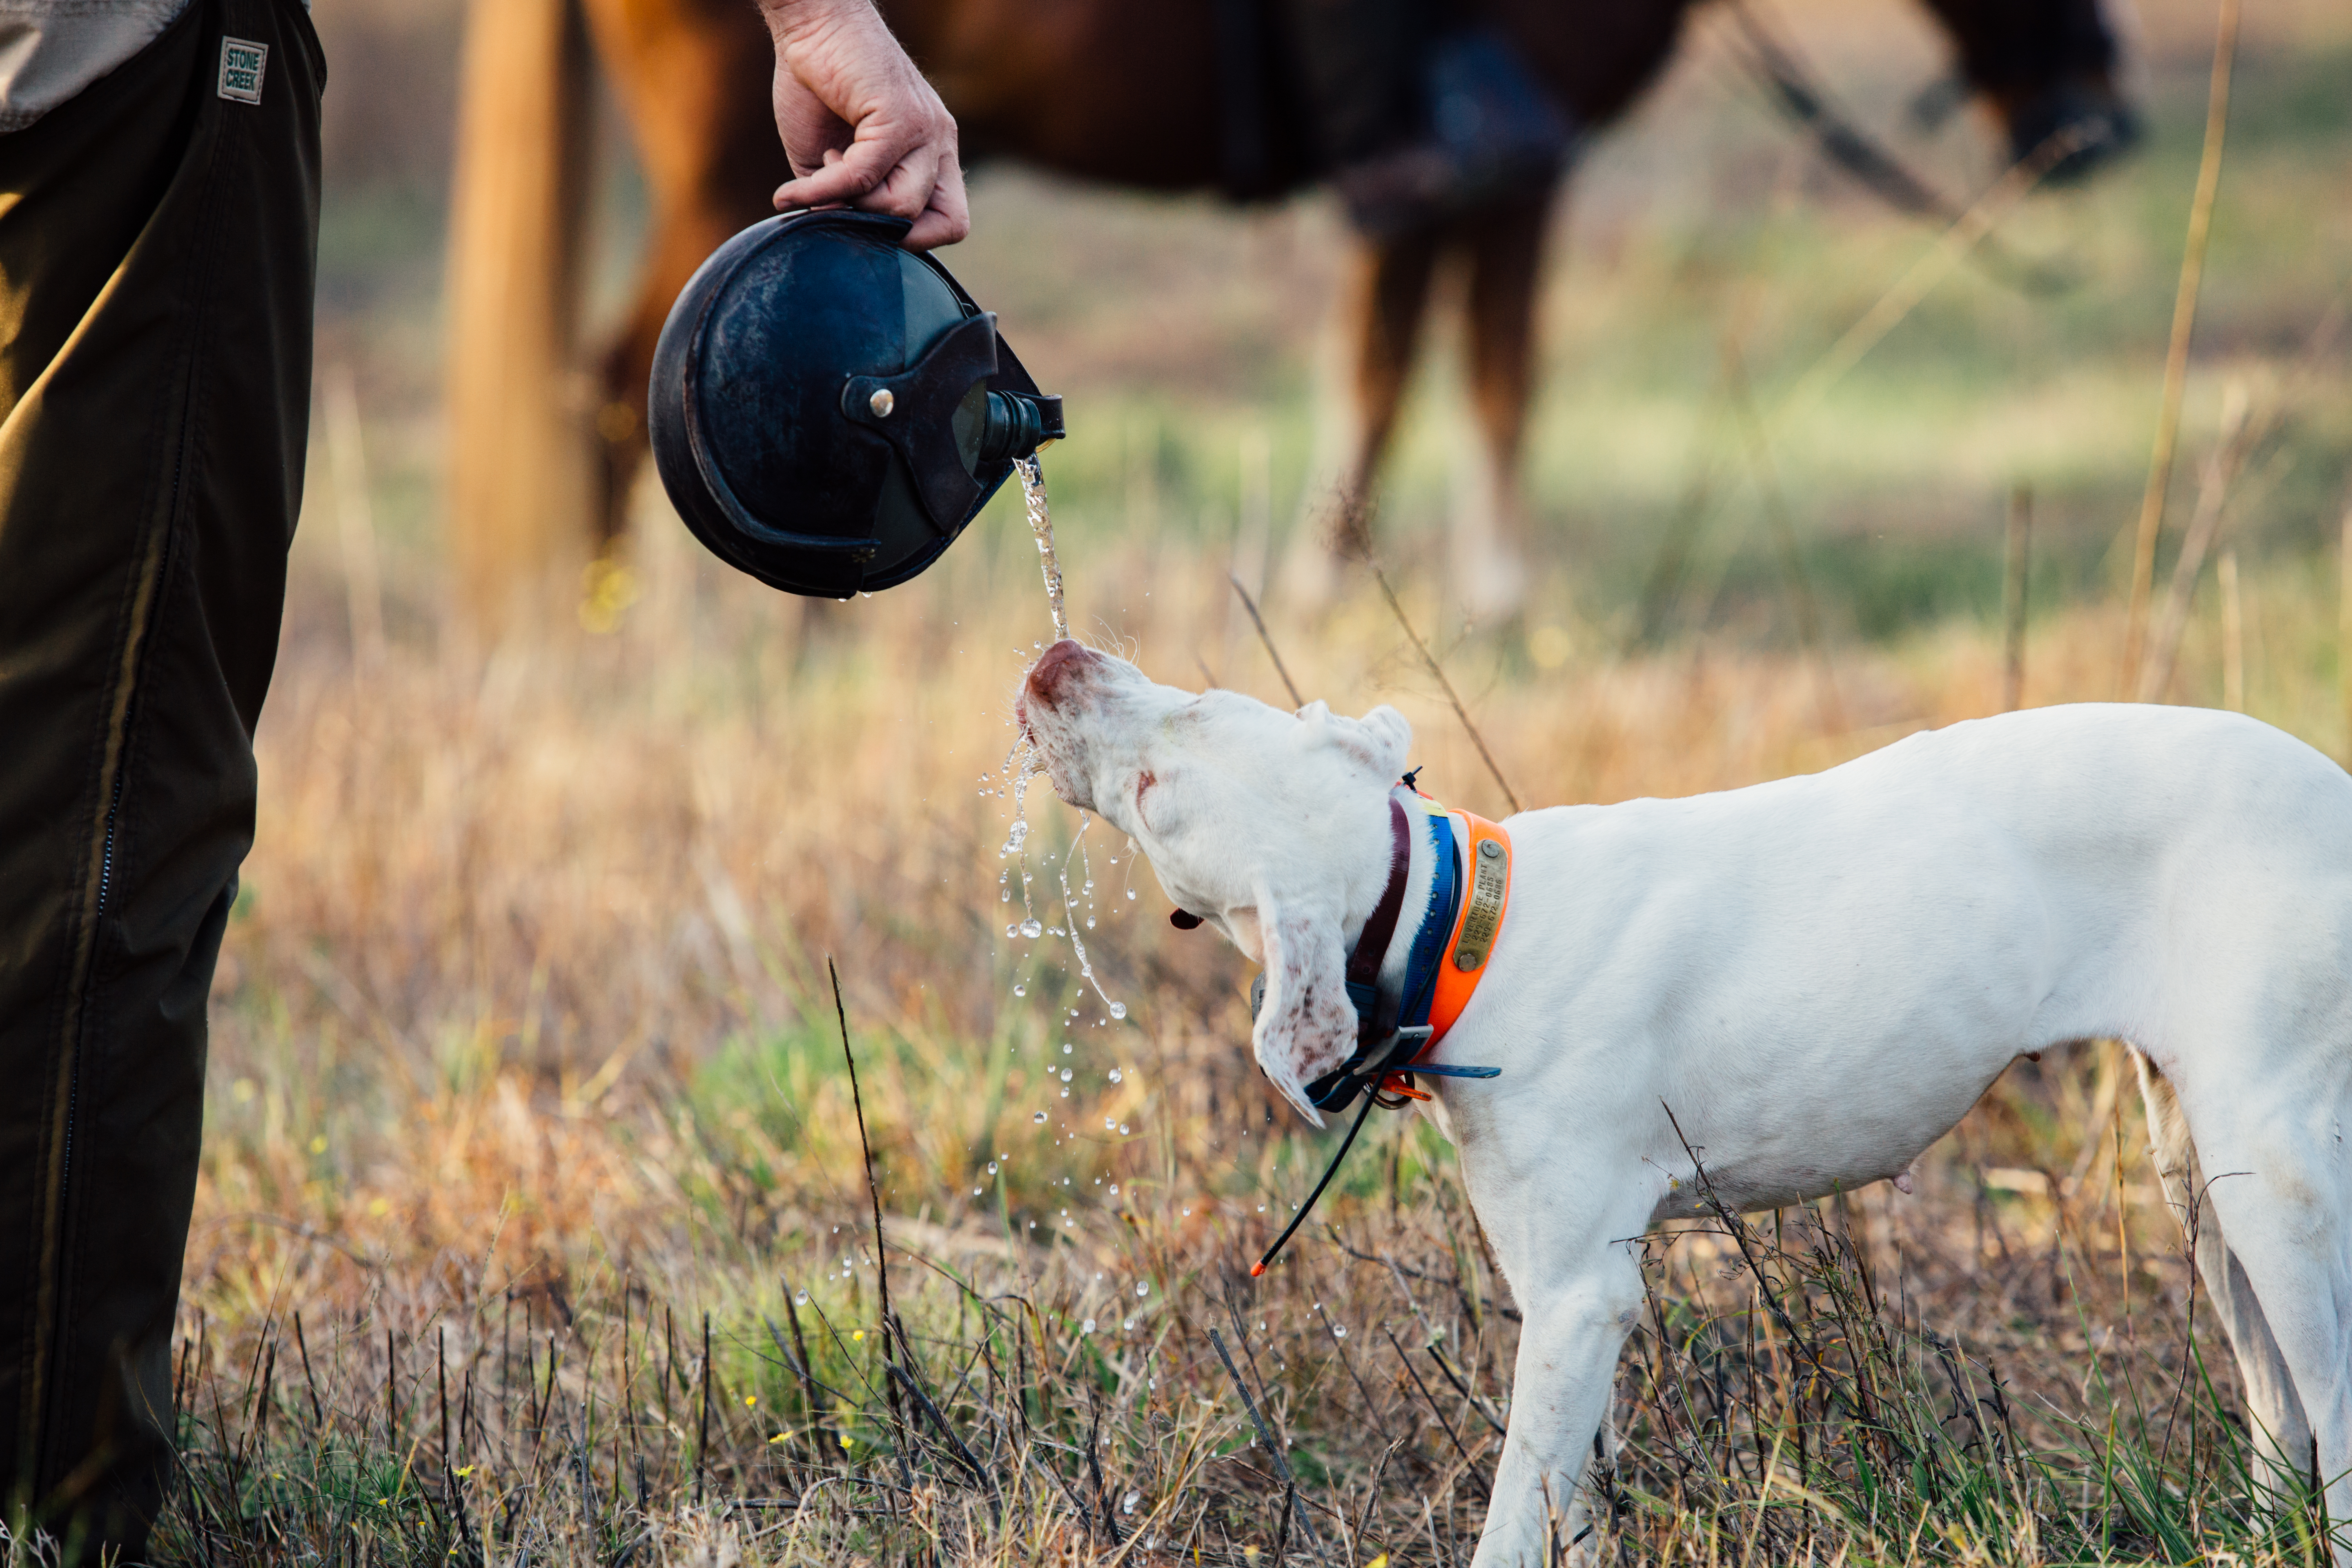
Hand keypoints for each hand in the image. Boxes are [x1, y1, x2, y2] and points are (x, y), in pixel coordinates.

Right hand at [760, 0, 969, 248]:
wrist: (809, 25)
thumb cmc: (816, 88)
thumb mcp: (831, 162)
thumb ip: (844, 200)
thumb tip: (836, 233)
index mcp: (933, 153)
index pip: (953, 222)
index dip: (913, 238)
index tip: (864, 219)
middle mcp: (939, 142)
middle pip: (939, 224)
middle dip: (882, 227)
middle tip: (842, 197)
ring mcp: (926, 129)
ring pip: (903, 207)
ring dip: (851, 203)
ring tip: (822, 168)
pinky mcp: (899, 117)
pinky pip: (864, 176)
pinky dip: (823, 190)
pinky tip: (792, 192)